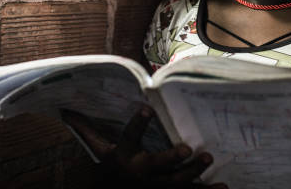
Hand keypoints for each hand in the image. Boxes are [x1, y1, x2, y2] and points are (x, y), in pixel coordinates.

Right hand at [62, 107, 227, 188]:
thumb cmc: (108, 169)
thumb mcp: (97, 149)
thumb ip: (86, 128)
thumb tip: (66, 109)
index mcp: (124, 157)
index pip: (129, 137)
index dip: (137, 123)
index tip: (148, 108)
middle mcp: (140, 174)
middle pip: (157, 165)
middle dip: (172, 158)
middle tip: (188, 149)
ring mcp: (156, 187)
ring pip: (177, 182)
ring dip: (194, 173)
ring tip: (209, 159)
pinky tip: (224, 187)